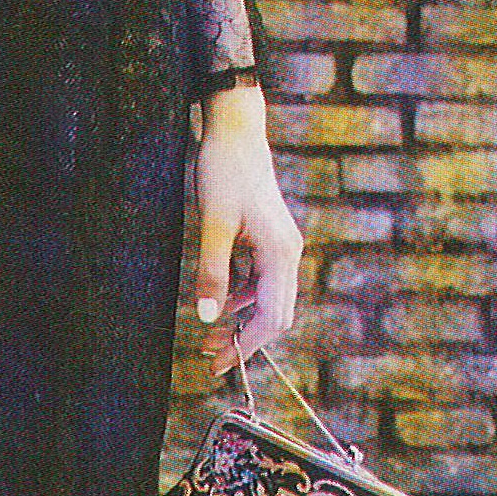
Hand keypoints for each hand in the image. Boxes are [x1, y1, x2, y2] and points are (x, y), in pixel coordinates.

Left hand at [191, 87, 303, 377]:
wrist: (234, 131)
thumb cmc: (224, 172)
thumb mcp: (213, 224)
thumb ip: (213, 272)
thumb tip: (209, 318)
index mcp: (281, 254)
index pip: (272, 318)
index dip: (246, 345)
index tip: (219, 364)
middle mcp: (288, 253)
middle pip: (273, 313)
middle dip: (243, 338)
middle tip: (208, 354)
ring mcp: (280, 245)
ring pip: (266, 297)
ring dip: (240, 318)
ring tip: (208, 334)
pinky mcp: (268, 238)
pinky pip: (258, 278)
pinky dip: (240, 294)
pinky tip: (218, 298)